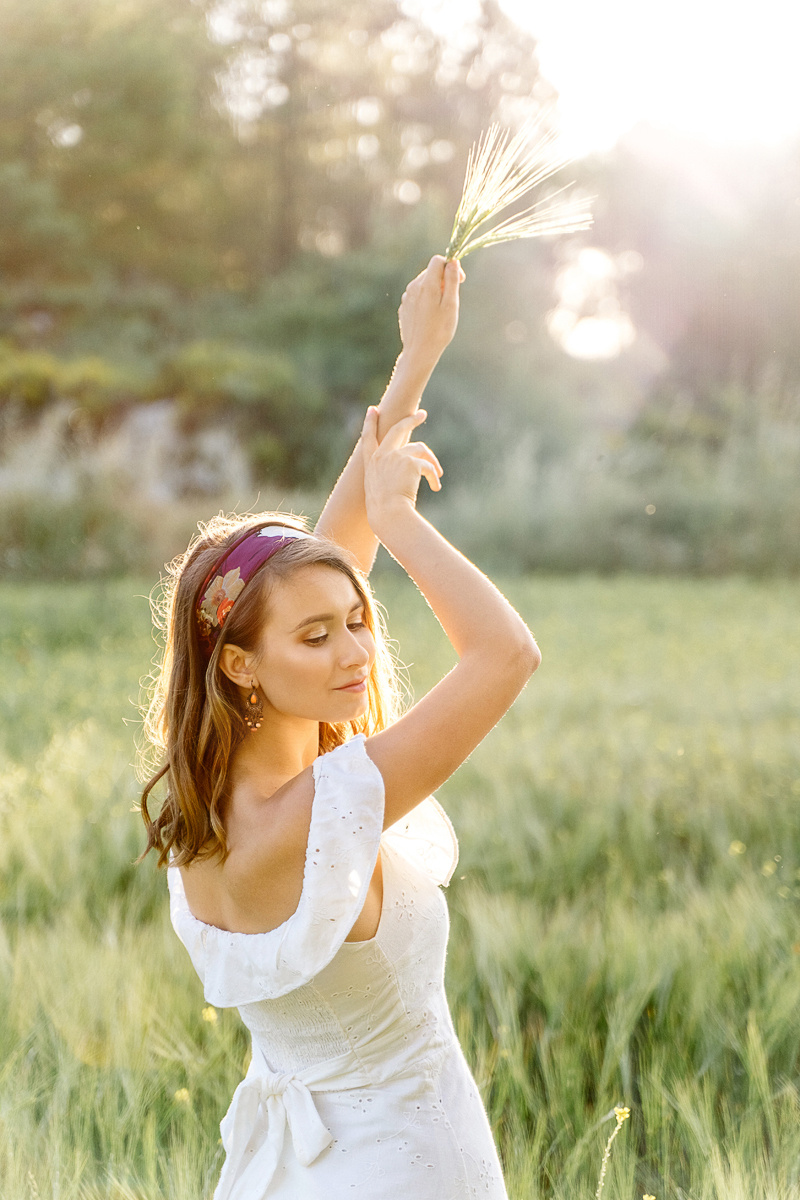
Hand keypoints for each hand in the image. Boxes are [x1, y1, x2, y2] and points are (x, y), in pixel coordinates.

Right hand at [361, 407, 442, 532]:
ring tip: (439, 474)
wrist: (388, 514)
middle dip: (410, 419)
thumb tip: (403, 476)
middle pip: (397, 429)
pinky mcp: (411, 463)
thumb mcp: (378, 491)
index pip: (368, 438)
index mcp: (371, 463)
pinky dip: (434, 477)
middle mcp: (382, 456)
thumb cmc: (384, 512)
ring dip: (431, 460)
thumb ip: (387, 478)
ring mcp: (396, 457)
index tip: (373, 410)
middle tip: (421, 414)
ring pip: (420, 449)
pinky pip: (428, 467)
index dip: (370, 423)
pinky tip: (436, 487)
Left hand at [398, 256, 464, 370]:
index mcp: (426, 284)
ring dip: (435, 290)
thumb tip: (453, 261)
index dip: (451, 266)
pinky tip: (430, 317)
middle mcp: (413, 287)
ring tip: (441, 311)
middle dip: (444, 279)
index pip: (438, 260)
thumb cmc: (439, 330)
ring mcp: (406, 297)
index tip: (460, 280)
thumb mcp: (451, 304)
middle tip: (452, 299)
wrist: (419, 352)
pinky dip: (426, 300)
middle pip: (431, 272)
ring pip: (424, 284)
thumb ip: (452, 280)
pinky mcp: (404, 307)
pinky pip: (417, 296)